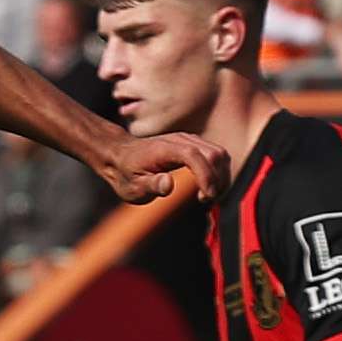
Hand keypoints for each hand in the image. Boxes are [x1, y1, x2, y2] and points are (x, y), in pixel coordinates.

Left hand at [98, 131, 228, 204]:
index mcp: (165, 149)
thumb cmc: (126, 174)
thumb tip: (168, 183)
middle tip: (205, 199)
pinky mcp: (193, 145)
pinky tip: (207, 188)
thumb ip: (151, 185)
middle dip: (217, 179)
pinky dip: (218, 172)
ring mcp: (188, 140)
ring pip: (219, 154)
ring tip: (207, 195)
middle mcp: (180, 140)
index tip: (206, 196)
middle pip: (214, 154)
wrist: (120, 156)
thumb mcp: (133, 187)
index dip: (206, 176)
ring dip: (220, 176)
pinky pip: (215, 155)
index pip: (195, 156)